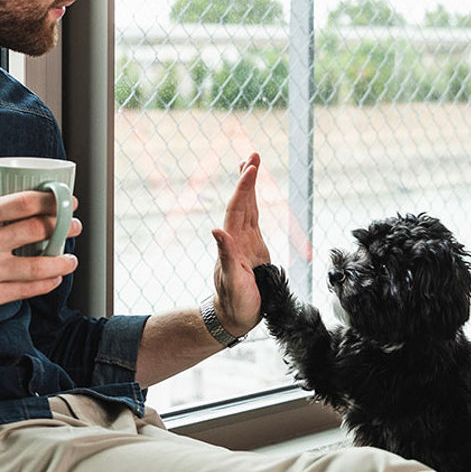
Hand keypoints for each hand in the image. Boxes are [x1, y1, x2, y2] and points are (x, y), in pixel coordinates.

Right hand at [0, 191, 81, 325]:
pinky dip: (47, 283)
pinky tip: (54, 277)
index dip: (52, 201)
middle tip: (73, 226)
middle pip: (37, 230)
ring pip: (38, 265)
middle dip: (63, 227)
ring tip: (71, 258)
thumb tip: (10, 197)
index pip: (24, 203)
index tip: (66, 201)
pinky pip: (27, 290)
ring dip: (62, 260)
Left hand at [210, 153, 270, 336]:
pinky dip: (254, 204)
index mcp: (232, 243)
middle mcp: (237, 238)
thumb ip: (226, 256)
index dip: (243, 188)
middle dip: (247, 178)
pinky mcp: (254, 248)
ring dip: (250, 187)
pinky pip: (254, 220)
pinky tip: (254, 197)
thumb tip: (216, 230)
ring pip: (248, 208)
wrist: (234, 317)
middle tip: (254, 154)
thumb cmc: (235, 303)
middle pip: (242, 202)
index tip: (250, 168)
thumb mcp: (232, 282)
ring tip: (252, 164)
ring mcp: (245, 242)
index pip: (238, 209)